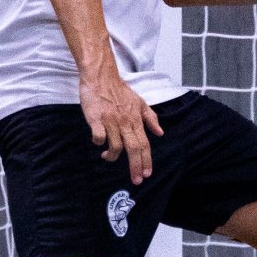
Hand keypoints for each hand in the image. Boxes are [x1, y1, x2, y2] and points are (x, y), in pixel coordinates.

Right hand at [78, 67, 164, 183]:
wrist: (101, 76)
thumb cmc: (119, 90)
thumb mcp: (140, 102)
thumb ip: (150, 118)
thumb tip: (160, 133)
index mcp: (136, 119)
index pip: (144, 143)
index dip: (146, 160)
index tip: (147, 173)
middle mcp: (125, 121)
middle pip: (134, 148)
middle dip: (136, 166)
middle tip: (136, 180)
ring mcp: (110, 120)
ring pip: (115, 146)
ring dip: (112, 156)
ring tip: (108, 157)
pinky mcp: (95, 118)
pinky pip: (98, 136)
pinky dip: (98, 142)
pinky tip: (97, 143)